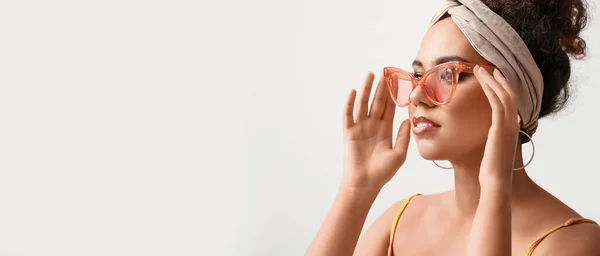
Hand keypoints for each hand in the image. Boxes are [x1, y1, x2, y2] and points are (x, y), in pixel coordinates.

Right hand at [341, 72, 410, 189]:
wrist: (366, 183)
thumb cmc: (383, 172)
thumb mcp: (399, 154)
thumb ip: (404, 136)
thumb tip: (409, 118)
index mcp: (385, 129)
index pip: (390, 107)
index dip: (395, 94)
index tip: (399, 80)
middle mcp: (372, 125)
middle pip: (377, 101)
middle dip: (381, 87)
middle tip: (385, 71)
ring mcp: (360, 128)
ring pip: (363, 104)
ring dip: (366, 89)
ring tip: (370, 75)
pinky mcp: (349, 132)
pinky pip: (348, 115)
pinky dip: (350, 103)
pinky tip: (353, 91)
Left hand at [474, 66, 519, 184]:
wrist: (496, 182)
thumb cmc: (490, 170)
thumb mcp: (490, 150)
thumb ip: (489, 139)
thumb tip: (480, 135)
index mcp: (510, 129)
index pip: (507, 102)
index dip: (500, 87)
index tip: (491, 77)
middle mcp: (512, 125)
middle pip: (508, 94)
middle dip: (496, 79)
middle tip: (484, 67)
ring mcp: (508, 126)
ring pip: (503, 95)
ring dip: (491, 80)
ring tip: (479, 69)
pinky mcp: (500, 128)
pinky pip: (497, 103)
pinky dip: (490, 90)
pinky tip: (483, 81)